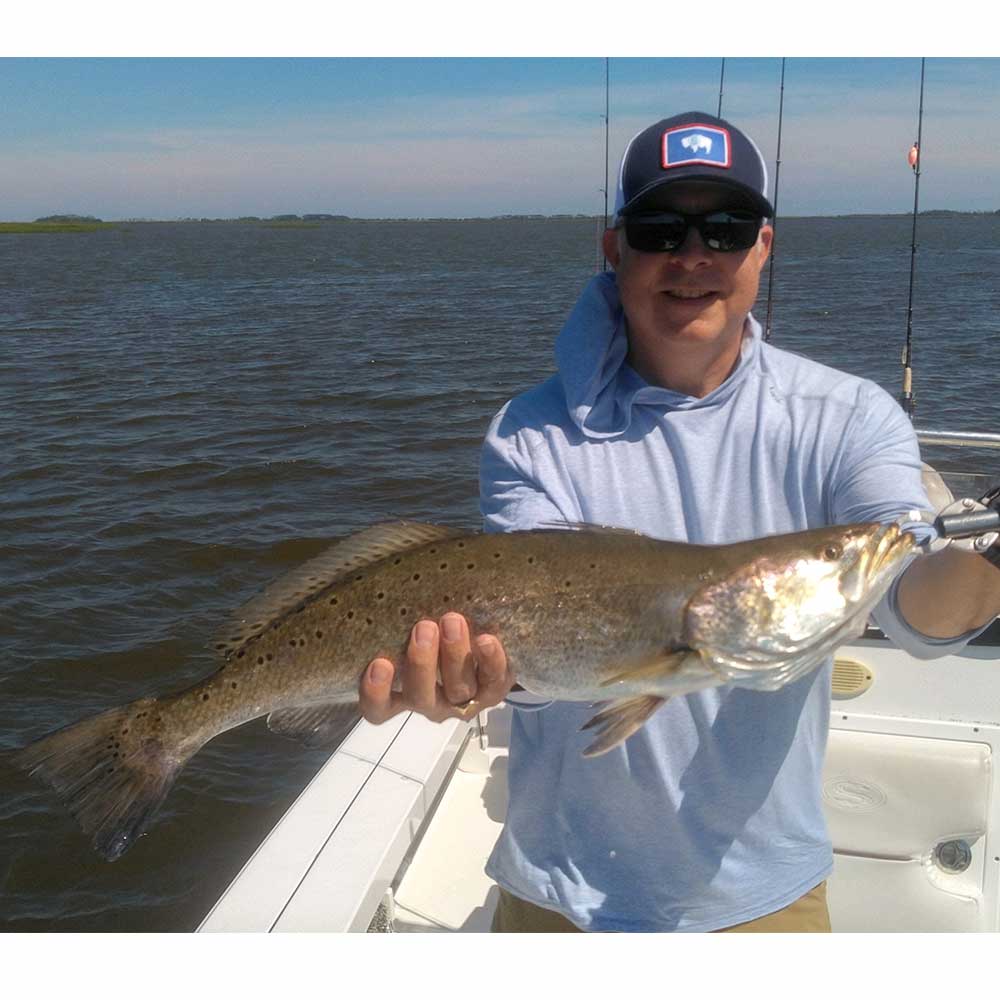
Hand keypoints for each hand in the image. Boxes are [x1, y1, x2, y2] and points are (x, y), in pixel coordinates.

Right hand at [359, 613, 512, 723]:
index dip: (376, 692)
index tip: (379, 663)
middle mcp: (430, 699)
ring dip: (455, 655)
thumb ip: (392, 613)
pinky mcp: (494, 688)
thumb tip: (368, 574)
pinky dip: (491, 660)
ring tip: (452, 621)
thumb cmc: (429, 623)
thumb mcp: (405, 620)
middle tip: (424, 627)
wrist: (483, 630)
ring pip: (458, 689)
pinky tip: (486, 639)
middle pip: (420, 696)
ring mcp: (463, 697)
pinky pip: (494, 681)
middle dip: (422, 663)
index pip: (379, 707)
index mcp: (401, 692)